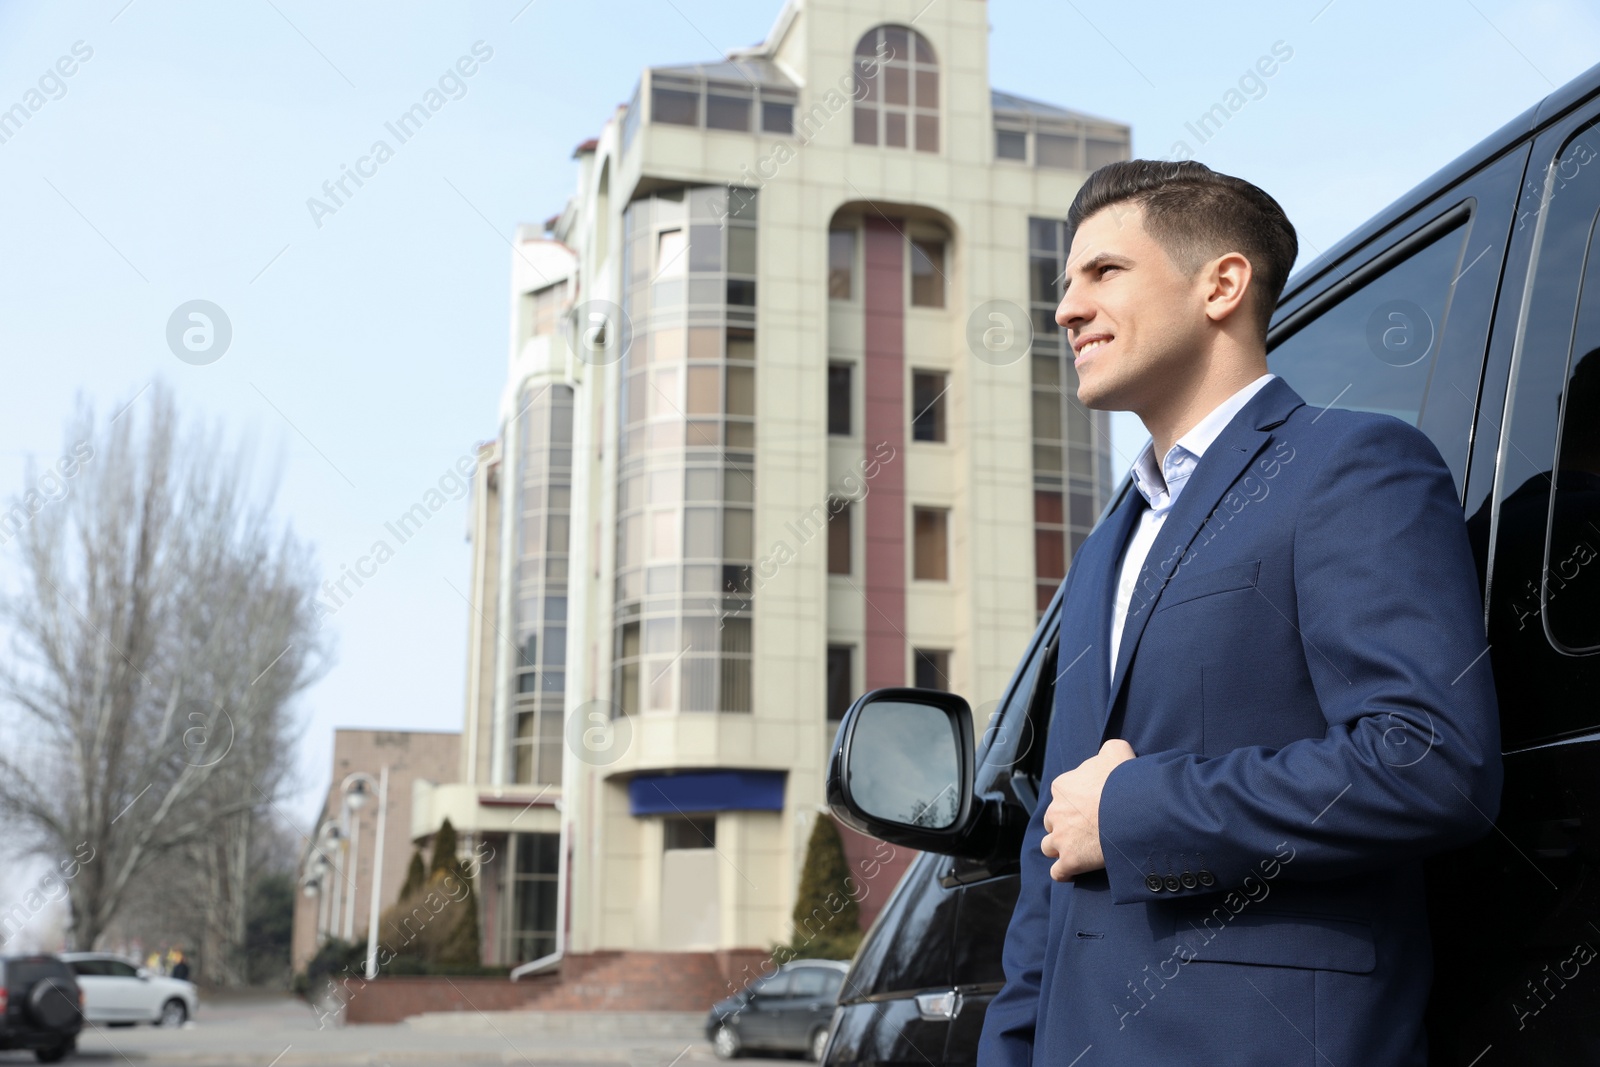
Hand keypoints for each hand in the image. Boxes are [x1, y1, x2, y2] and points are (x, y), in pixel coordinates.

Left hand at [1041, 739, 1136, 881]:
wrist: (1131, 809)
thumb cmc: (1123, 780)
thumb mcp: (1116, 751)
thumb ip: (1108, 750)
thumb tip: (1109, 753)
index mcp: (1062, 787)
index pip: (1061, 795)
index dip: (1075, 803)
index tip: (1091, 807)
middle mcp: (1056, 812)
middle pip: (1053, 821)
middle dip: (1064, 826)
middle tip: (1086, 829)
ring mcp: (1061, 838)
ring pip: (1049, 846)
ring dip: (1060, 848)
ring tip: (1078, 850)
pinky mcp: (1070, 861)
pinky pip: (1058, 872)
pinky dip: (1065, 873)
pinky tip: (1075, 871)